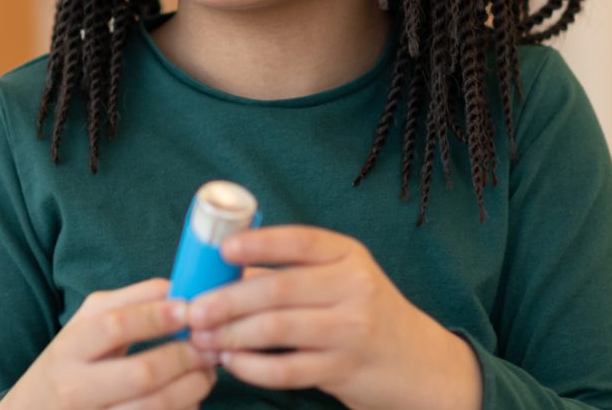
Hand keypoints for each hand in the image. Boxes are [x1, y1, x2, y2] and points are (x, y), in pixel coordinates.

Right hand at [0, 278, 217, 409]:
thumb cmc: (68, 363)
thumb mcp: (84, 325)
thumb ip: (128, 302)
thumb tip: (176, 288)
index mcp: (69, 348)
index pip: (116, 327)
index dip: (156, 317)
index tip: (189, 309)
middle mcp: (76, 387)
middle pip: (142, 373)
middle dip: (184, 357)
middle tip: (209, 346)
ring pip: (154, 408)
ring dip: (192, 389)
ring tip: (205, 373)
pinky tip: (189, 398)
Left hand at [184, 226, 481, 409]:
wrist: (417, 362)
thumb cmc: (362, 312)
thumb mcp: (337, 279)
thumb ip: (286, 272)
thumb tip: (217, 269)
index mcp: (347, 255)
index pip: (300, 241)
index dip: (259, 243)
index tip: (222, 249)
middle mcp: (354, 287)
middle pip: (279, 289)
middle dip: (227, 300)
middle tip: (193, 310)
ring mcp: (352, 330)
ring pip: (277, 329)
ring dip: (231, 335)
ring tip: (202, 338)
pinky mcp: (344, 369)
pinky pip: (287, 370)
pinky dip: (251, 367)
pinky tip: (230, 362)